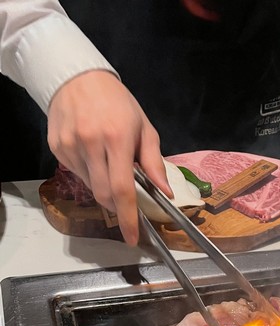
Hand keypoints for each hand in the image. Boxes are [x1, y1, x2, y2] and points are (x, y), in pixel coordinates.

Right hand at [47, 71, 170, 244]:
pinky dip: (89, 175)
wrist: (76, 77)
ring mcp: (70, 146)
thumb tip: (165, 193)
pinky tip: (93, 156)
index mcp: (117, 138)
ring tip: (108, 164)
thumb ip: (154, 162)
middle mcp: (90, 143)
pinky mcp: (57, 148)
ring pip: (90, 187)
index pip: (122, 189)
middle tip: (126, 200)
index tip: (133, 237)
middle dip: (118, 206)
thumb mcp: (144, 128)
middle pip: (104, 195)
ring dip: (103, 187)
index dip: (128, 218)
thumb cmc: (117, 104)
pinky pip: (77, 175)